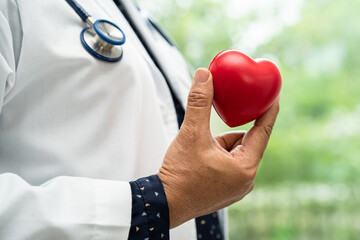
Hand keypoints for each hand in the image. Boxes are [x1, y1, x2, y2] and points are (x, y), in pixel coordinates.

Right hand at [157, 68, 279, 227]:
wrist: (165, 204)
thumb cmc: (180, 174)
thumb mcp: (191, 134)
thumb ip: (199, 103)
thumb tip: (204, 75)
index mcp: (245, 167)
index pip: (263, 132)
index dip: (269, 110)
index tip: (274, 94)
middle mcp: (245, 180)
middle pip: (244, 142)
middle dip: (229, 131)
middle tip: (215, 125)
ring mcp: (236, 187)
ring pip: (233, 152)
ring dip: (219, 144)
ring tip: (199, 150)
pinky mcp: (225, 190)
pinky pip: (228, 164)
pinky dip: (216, 155)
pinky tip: (199, 160)